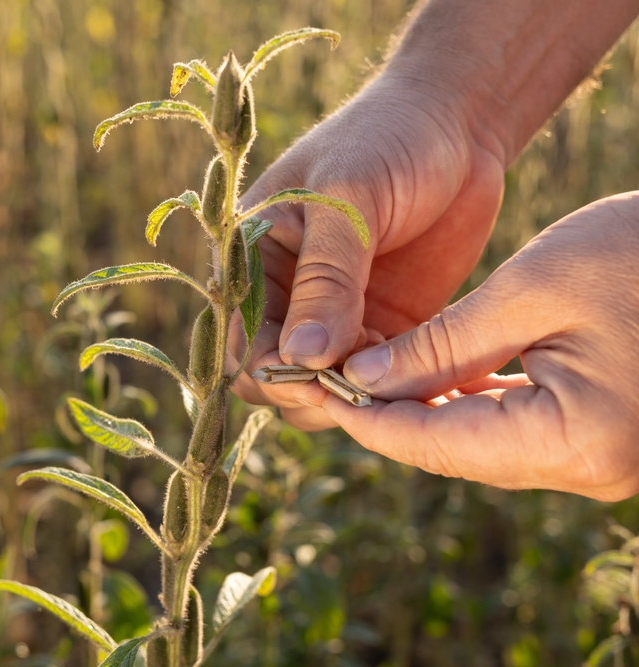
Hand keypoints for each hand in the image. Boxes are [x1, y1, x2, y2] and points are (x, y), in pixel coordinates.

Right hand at [230, 73, 505, 427]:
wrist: (459, 122)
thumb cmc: (389, 140)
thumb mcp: (348, 200)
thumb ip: (325, 278)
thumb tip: (300, 356)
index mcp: (251, 257)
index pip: (239, 338)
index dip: (271, 368)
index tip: (318, 375)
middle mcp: (282, 295)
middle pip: (269, 376)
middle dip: (305, 389)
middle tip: (355, 380)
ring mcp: (333, 317)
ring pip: (317, 391)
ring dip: (348, 395)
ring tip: (389, 369)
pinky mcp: (381, 329)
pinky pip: (370, 382)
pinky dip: (386, 390)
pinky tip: (414, 370)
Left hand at [298, 193, 638, 500]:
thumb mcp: (532, 288)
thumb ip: (442, 345)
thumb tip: (362, 381)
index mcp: (575, 441)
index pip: (436, 445)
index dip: (366, 420)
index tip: (312, 389)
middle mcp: (589, 470)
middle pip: (454, 451)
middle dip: (386, 415)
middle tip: (323, 378)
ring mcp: (600, 460)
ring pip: (479, 443)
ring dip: (420, 409)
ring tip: (358, 372)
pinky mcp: (601, 436)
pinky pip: (513, 428)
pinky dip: (464, 402)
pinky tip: (423, 373)